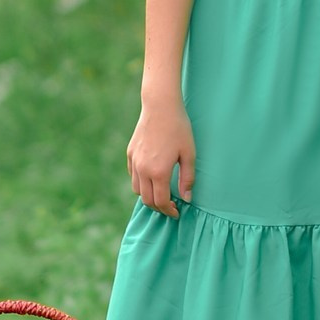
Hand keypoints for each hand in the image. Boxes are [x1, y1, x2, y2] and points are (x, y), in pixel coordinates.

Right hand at [127, 98, 193, 215]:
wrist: (160, 106)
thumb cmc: (179, 128)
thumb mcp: (189, 154)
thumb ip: (187, 178)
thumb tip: (186, 198)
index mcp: (158, 172)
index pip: (161, 201)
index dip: (169, 211)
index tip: (177, 212)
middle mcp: (143, 170)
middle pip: (147, 200)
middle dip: (159, 207)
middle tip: (170, 207)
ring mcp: (134, 161)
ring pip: (137, 189)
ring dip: (148, 196)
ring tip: (161, 193)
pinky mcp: (130, 153)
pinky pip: (133, 175)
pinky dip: (141, 182)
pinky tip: (152, 178)